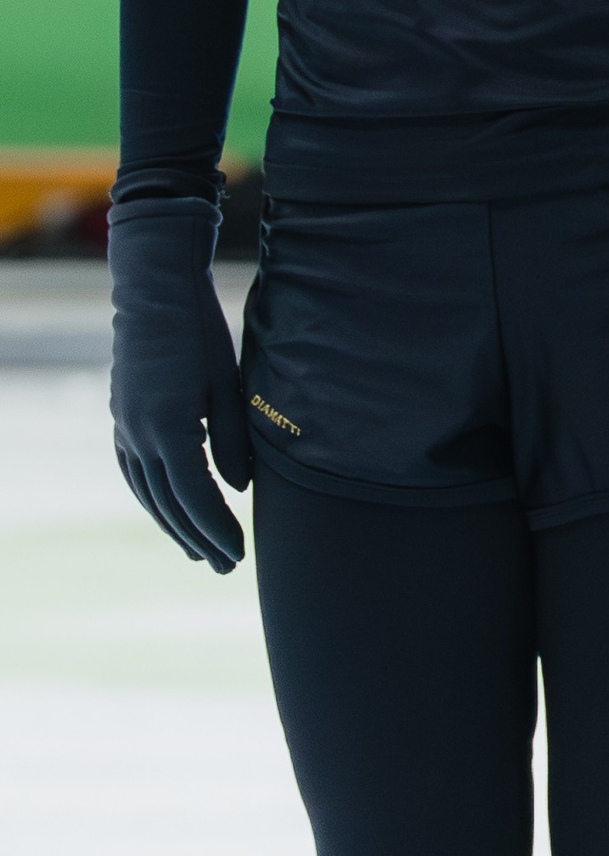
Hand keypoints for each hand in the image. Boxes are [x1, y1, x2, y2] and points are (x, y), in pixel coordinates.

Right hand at [108, 198, 250, 571]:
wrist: (154, 288)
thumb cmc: (199, 331)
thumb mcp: (225, 383)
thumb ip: (232, 439)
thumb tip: (236, 488)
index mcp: (167, 429)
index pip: (195, 497)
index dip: (217, 530)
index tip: (239, 555)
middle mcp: (137, 436)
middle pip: (168, 504)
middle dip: (197, 538)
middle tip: (225, 567)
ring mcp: (124, 427)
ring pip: (146, 492)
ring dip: (171, 524)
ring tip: (197, 551)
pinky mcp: (122, 417)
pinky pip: (133, 472)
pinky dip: (151, 497)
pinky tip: (166, 508)